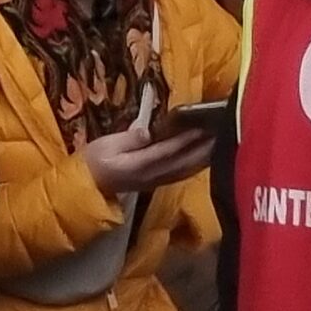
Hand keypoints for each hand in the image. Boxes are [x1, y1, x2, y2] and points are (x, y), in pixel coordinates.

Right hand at [81, 124, 215, 195]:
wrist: (89, 185)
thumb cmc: (94, 161)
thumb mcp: (104, 145)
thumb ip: (127, 139)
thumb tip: (147, 132)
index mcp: (141, 164)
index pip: (170, 150)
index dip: (188, 138)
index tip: (203, 125)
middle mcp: (155, 175)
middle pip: (186, 161)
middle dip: (204, 146)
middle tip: (222, 130)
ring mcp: (159, 180)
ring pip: (188, 169)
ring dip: (205, 156)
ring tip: (219, 141)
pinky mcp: (159, 181)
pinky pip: (183, 173)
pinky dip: (197, 165)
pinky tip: (205, 157)